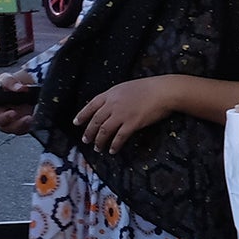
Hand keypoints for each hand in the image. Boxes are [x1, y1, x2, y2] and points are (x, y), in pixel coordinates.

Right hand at [0, 70, 38, 136]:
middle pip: (5, 128)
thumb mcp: (7, 78)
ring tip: (30, 117)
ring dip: (23, 126)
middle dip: (15, 125)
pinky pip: (26, 130)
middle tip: (25, 117)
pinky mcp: (24, 123)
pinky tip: (34, 119)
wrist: (26, 84)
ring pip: (16, 131)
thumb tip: (19, 88)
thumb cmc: (12, 83)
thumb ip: (9, 81)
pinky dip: (30, 126)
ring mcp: (14, 121)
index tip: (12, 112)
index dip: (2, 119)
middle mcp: (3, 117)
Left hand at [72, 75, 186, 151]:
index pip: (91, 105)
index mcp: (111, 94)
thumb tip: (111, 105)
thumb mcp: (127, 87)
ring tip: (98, 148)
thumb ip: (116, 96)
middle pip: (96, 120)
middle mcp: (113, 104)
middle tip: (86, 141)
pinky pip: (119, 137)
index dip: (82, 115)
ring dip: (99, 141)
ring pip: (104, 130)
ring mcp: (121, 114)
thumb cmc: (149, 88)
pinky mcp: (132, 124)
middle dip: (89, 132)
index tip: (76, 123)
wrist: (162, 91)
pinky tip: (113, 150)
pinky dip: (114, 145)